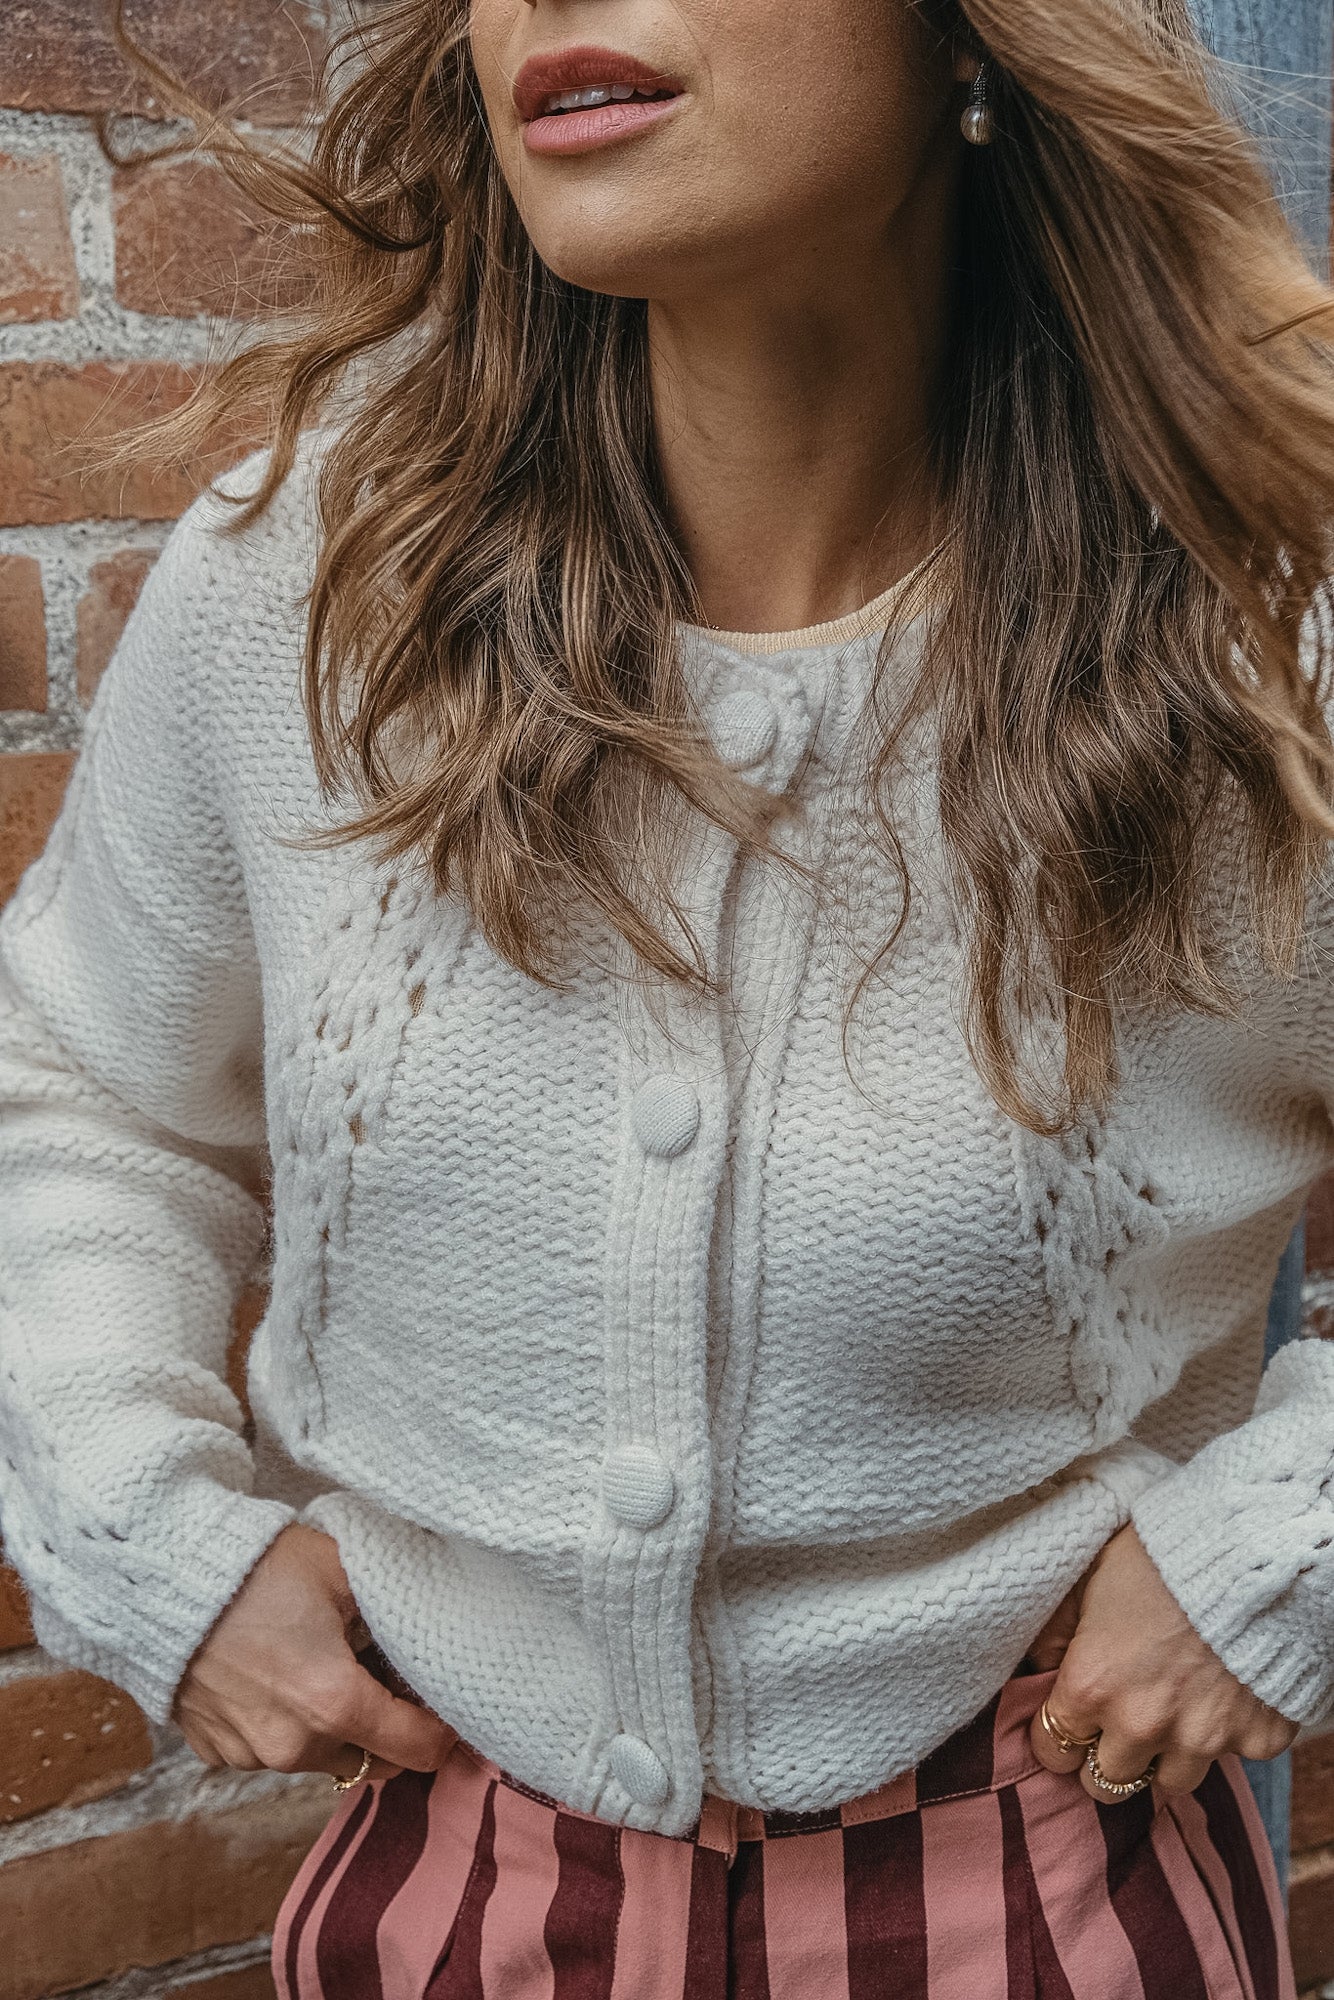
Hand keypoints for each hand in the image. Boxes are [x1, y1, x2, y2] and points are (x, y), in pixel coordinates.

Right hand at [173, 1524, 454, 1784]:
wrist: (165, 1579)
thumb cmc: (260, 1568)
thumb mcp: (344, 1570)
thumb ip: (394, 1607)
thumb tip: (426, 1627)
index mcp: (336, 1703)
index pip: (418, 1749)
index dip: (442, 1730)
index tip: (444, 1705)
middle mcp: (296, 1745)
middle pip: (373, 1764)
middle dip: (391, 1734)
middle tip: (388, 1684)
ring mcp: (252, 1755)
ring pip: (323, 1759)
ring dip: (337, 1731)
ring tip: (329, 1672)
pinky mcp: (216, 1752)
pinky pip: (272, 1753)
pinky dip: (288, 1728)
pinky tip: (280, 1679)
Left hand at [1026, 1525, 1296, 1797]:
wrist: (1247, 1549)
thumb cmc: (1157, 1555)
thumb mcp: (1086, 1577)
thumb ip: (1053, 1632)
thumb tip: (1037, 1667)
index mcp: (1092, 1687)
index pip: (1053, 1752)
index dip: (1056, 1738)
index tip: (1068, 1722)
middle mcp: (1143, 1724)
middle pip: (1107, 1784)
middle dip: (1105, 1758)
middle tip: (1116, 1726)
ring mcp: (1203, 1738)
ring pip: (1170, 1783)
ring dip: (1165, 1756)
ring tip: (1169, 1717)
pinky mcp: (1255, 1737)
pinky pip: (1236, 1757)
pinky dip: (1230, 1734)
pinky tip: (1224, 1697)